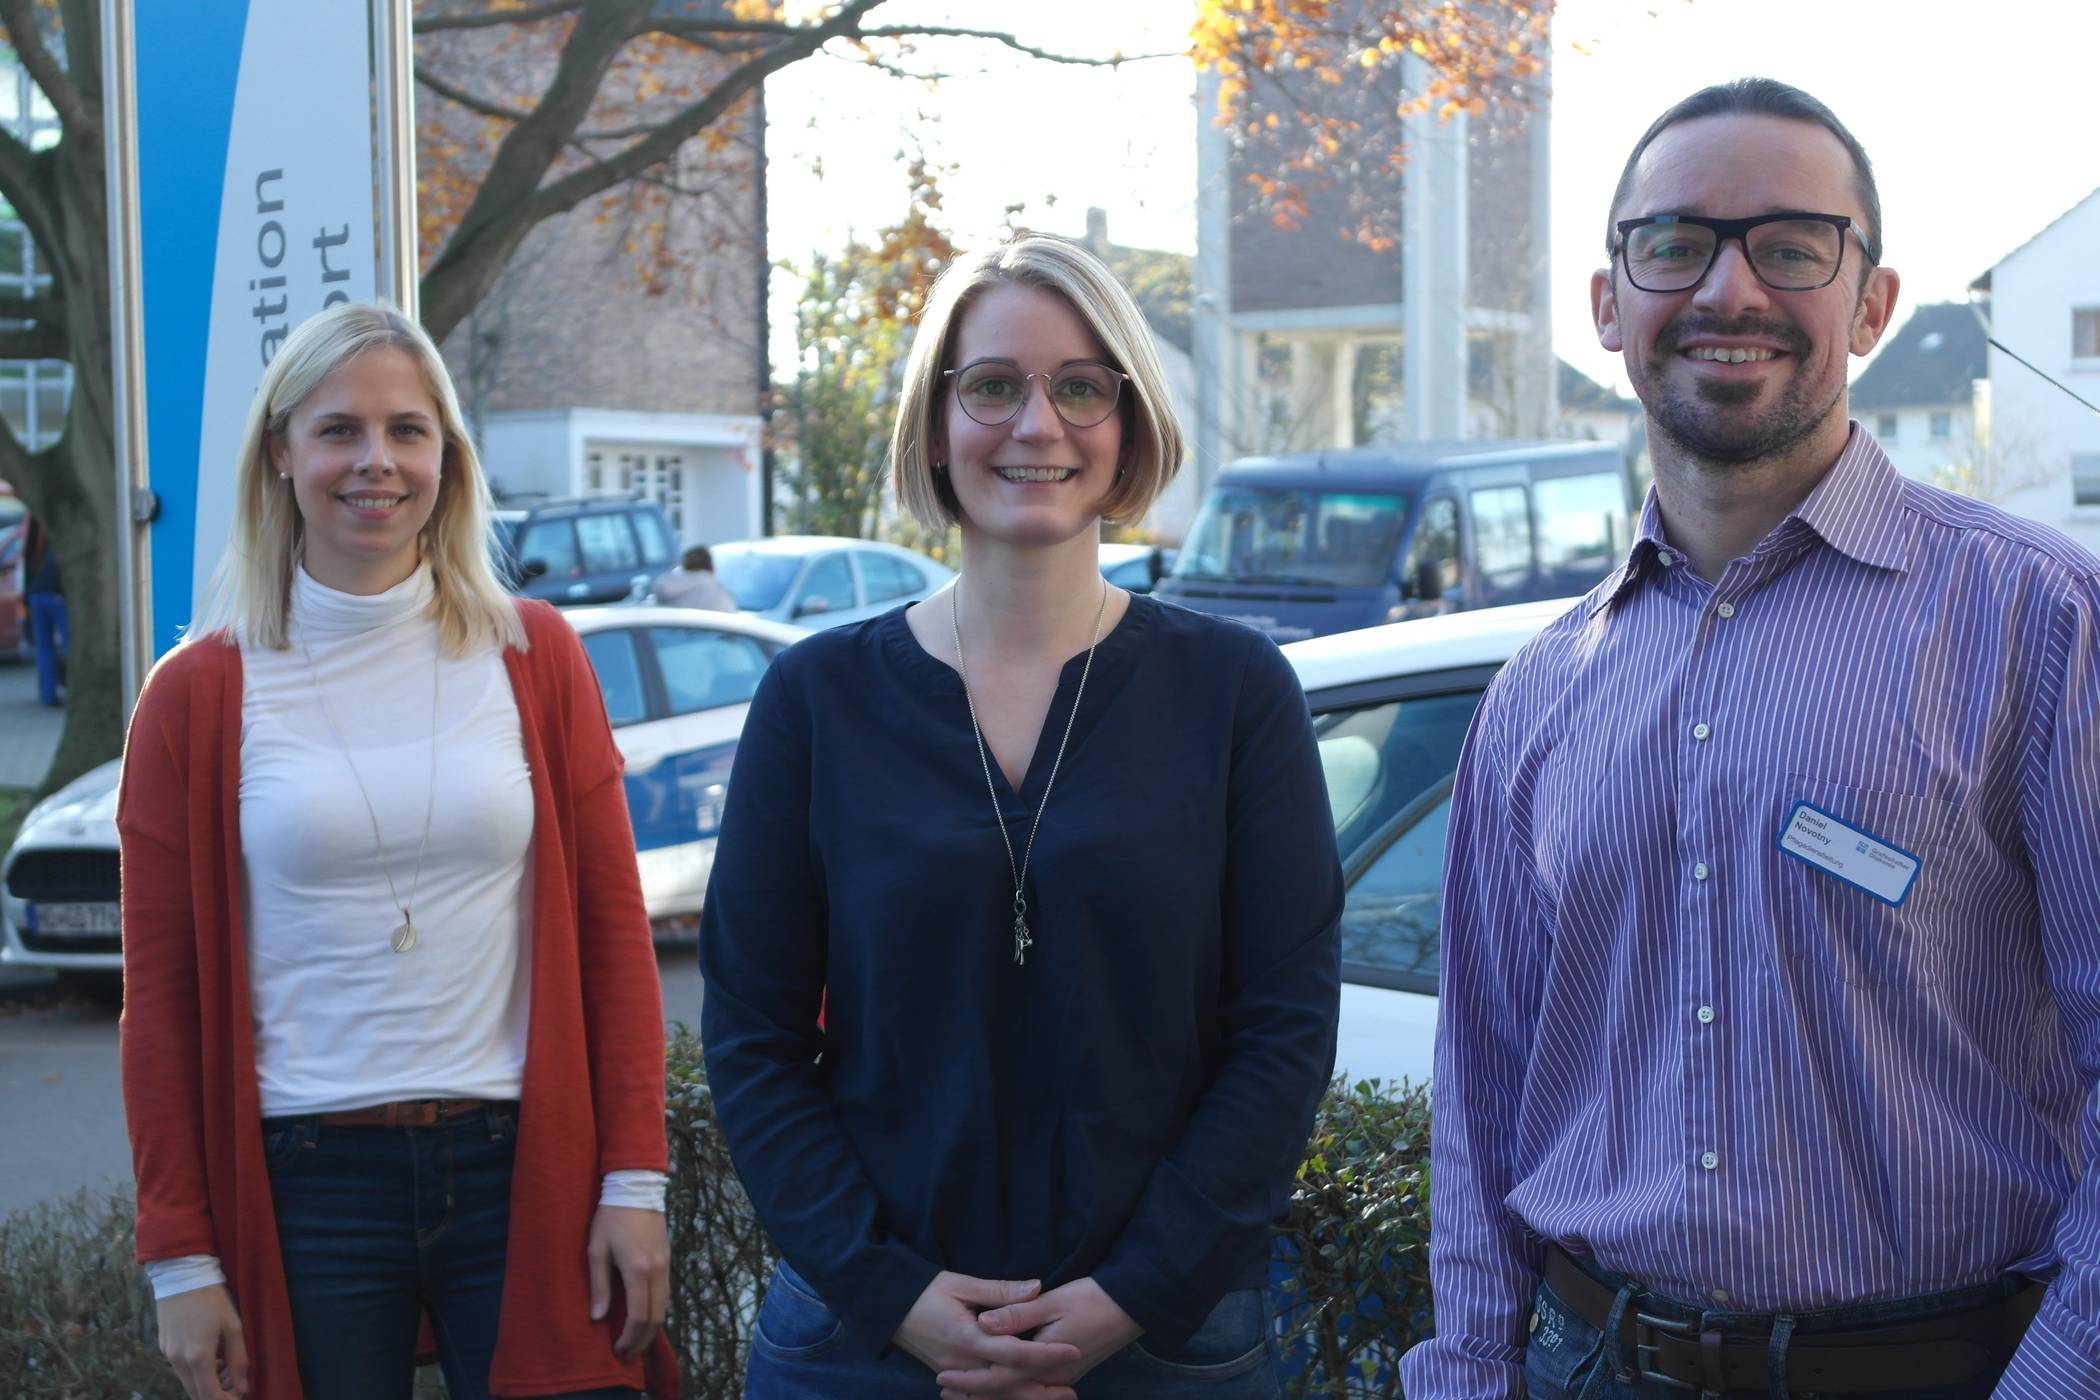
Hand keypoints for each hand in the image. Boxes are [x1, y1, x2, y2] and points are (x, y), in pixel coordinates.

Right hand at [155, 1284, 248, 1398]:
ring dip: (205, 1384)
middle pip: (196, 1393)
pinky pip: (180, 1370)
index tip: (239, 1396)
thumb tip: (243, 1387)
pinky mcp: (163, 1348)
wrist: (181, 1276)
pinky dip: (195, 1372)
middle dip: (216, 1394)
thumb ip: (239, 1359)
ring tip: (226, 1367)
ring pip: (187, 1382)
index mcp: (198, 1356)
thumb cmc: (212, 1298)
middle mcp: (178, 1361)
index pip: (209, 1395)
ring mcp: (168, 1355)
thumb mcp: (233, 1325)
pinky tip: (210, 1358)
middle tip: (235, 1383)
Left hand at [587, 1204, 669, 1358]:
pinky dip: (657, 1312)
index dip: (629, 1337)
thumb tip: (598, 1317)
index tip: (617, 1349)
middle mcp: (657, 1270)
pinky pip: (666, 1293)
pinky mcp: (668, 1259)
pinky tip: (645, 1318)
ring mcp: (666, 1264)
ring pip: (665, 1307)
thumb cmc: (610, 1218)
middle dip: (643, 1340)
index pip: (639, 1315)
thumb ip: (599, 1285)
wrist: (635, 1188)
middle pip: (657, 1317)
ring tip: (635, 1341)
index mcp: (637, 1269)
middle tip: (627, 1354)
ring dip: (652, 1329)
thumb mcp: (596, 1250)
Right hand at [894, 1271, 1080, 1393]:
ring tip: (1054, 1396)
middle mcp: (963, 1363)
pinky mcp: (951, 1376)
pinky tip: (1019, 1397)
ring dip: (1025, 1398)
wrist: (888, 1308)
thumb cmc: (925, 1290)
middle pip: (1008, 1385)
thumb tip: (1037, 1287)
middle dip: (1041, 1390)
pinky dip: (1001, 1398)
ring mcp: (955, 1374)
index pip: (1014, 1352)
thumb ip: (1000, 1291)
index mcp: (968, 1339)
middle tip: (1071, 1391)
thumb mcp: (962, 1284)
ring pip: (995, 1395)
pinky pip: (980, 1395)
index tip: (1072, 1350)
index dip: (1046, 1354)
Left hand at [938, 1277, 1140, 1395]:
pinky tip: (1000, 1382)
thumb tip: (983, 1323)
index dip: (969, 1380)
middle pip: (1007, 1393)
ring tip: (963, 1390)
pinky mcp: (1067, 1373)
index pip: (998, 1379)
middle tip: (945, 1388)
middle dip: (975, 1393)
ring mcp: (1062, 1379)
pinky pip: (1032, 1388)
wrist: (1133, 1307)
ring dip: (991, 1393)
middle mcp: (1052, 1377)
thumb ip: (1016, 1315)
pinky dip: (1011, 1388)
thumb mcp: (1052, 1302)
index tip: (943, 1376)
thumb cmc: (1092, 1299)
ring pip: (1019, 1393)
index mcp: (1043, 1361)